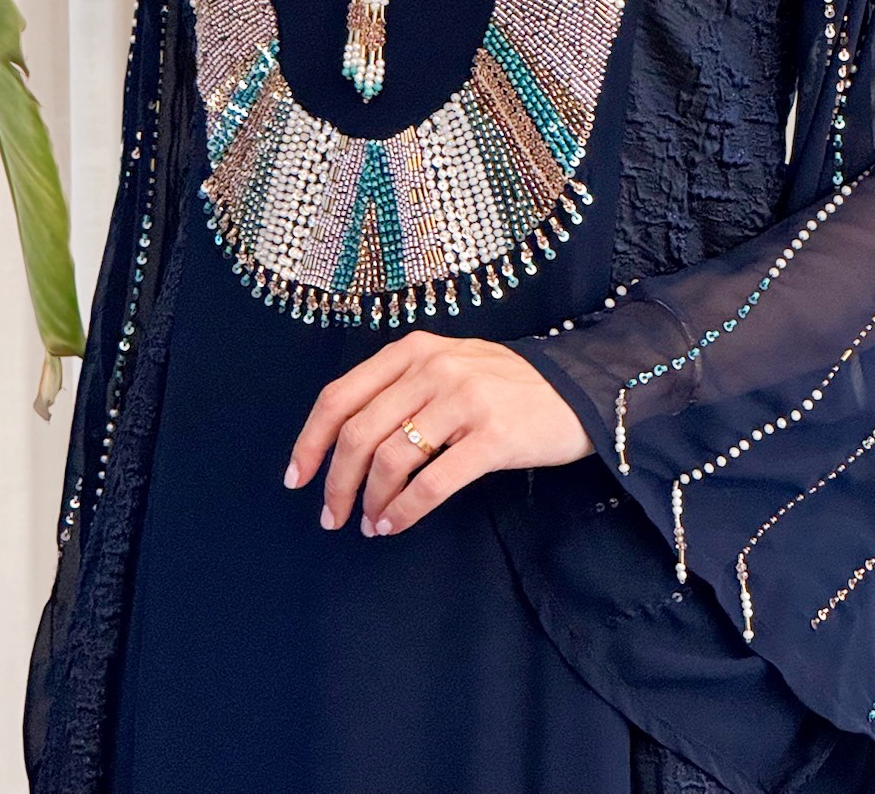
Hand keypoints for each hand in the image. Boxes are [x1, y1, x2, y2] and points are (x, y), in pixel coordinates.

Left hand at [283, 329, 594, 537]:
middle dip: (336, 482)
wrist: (578, 391)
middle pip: (358, 432)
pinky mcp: (491, 436)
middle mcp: (433, 368)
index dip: (310, 440)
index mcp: (415, 350)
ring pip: (390, 458)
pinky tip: (396, 524)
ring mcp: (464, 399)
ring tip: (370, 523)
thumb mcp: (450, 366)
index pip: (340, 395)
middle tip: (331, 516)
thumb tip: (345, 439)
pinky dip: (404, 510)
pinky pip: (432, 482)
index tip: (296, 478)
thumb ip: (402, 387)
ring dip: (370, 500)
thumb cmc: (507, 386)